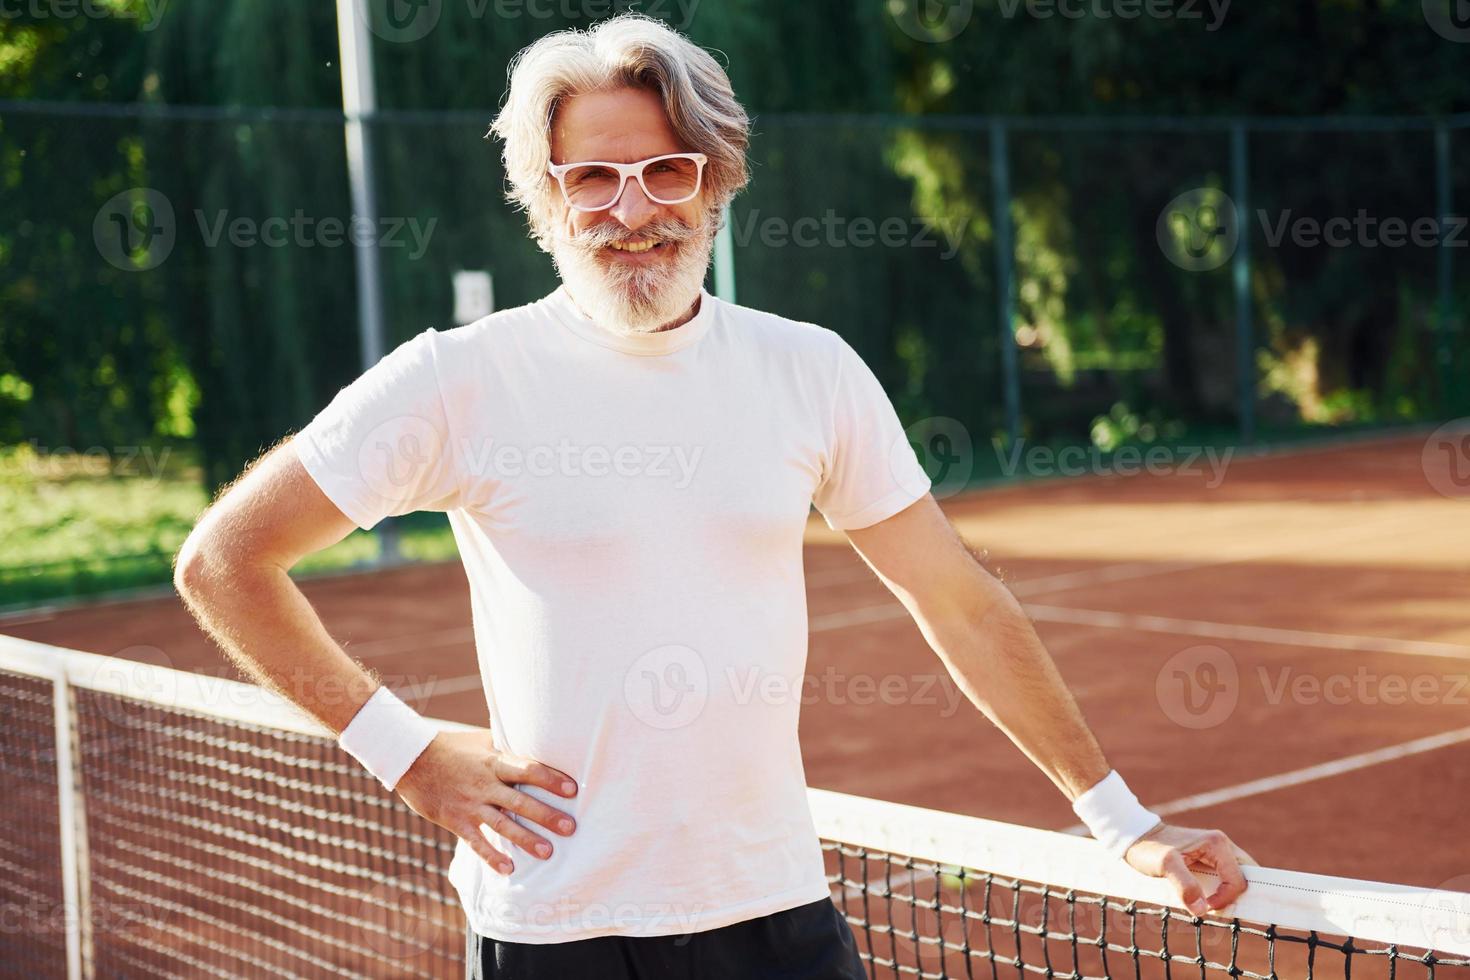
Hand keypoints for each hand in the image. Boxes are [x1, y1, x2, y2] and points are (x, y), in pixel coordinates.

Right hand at [394, 728, 578, 874]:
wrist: (411, 758)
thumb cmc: (452, 747)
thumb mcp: (482, 740)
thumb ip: (506, 747)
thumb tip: (536, 739)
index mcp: (494, 761)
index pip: (528, 769)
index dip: (551, 779)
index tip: (573, 789)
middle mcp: (485, 784)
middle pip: (520, 801)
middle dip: (546, 815)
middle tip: (571, 828)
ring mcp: (470, 804)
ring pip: (502, 824)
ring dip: (526, 839)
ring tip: (548, 852)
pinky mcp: (456, 821)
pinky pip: (476, 842)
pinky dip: (491, 856)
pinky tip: (508, 869)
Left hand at [1124, 823, 1255, 915]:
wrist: (1136, 837)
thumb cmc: (1149, 848)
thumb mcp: (1164, 865)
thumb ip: (1184, 885)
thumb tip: (1202, 909)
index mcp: (1216, 844)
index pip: (1237, 880)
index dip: (1226, 898)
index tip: (1205, 907)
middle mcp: (1221, 845)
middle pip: (1245, 877)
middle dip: (1236, 896)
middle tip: (1217, 908)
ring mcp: (1216, 851)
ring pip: (1237, 877)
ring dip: (1230, 894)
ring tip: (1214, 904)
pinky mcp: (1210, 858)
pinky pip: (1226, 877)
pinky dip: (1222, 890)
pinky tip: (1209, 898)